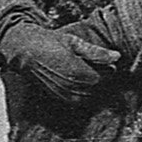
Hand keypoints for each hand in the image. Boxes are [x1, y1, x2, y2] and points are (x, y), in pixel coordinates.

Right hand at [0, 19, 117, 104]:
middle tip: (96, 66)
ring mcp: (64, 94)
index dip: (107, 70)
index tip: (105, 62)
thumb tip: (117, 57)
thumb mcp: (74, 42)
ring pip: (89, 96)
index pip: (105, 78)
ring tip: (85, 72)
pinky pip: (78, 99)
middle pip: (98, 88)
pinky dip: (82, 92)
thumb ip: (97, 52)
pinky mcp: (58, 97)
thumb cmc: (48, 41)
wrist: (24, 51)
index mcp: (78, 72)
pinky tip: (77, 80)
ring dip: (91, 87)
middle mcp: (72, 87)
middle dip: (100, 79)